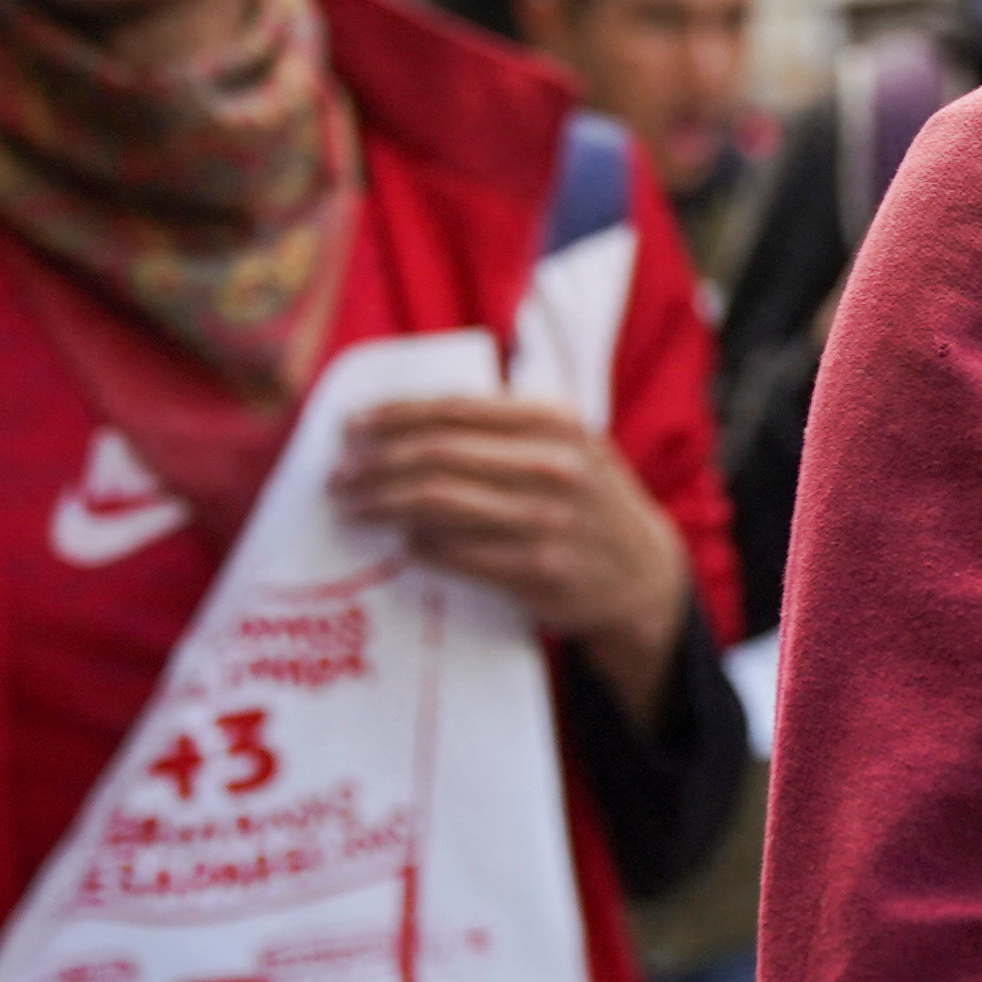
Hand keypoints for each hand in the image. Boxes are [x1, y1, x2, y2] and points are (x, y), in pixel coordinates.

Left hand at [330, 396, 698, 702]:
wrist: (643, 574)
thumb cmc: (589, 500)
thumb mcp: (569, 443)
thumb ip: (506, 424)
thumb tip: (407, 419)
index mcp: (555, 421)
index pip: (455, 408)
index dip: (394, 414)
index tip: (352, 426)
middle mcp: (553, 465)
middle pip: (436, 454)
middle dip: (375, 463)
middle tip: (339, 476)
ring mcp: (547, 520)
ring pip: (437, 503)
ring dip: (381, 504)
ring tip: (351, 508)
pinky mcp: (537, 572)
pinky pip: (455, 554)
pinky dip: (418, 545)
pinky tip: (401, 543)